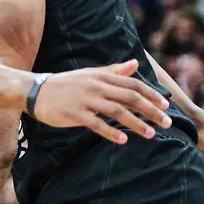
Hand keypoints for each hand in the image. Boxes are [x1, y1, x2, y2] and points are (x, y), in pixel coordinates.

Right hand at [32, 60, 172, 142]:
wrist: (36, 90)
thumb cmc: (66, 84)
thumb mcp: (90, 74)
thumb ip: (114, 71)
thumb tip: (135, 65)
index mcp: (101, 76)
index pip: (132, 84)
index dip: (151, 94)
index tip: (165, 105)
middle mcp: (96, 86)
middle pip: (130, 97)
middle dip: (151, 110)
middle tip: (167, 122)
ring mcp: (85, 100)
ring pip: (117, 111)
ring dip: (136, 123)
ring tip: (151, 134)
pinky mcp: (75, 114)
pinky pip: (96, 124)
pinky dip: (111, 131)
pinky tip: (123, 139)